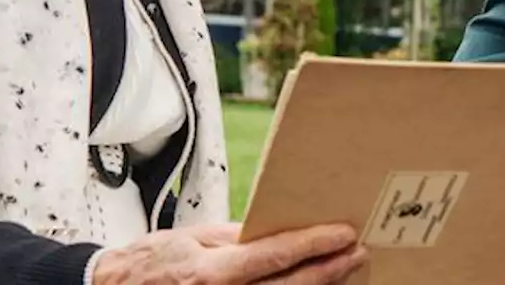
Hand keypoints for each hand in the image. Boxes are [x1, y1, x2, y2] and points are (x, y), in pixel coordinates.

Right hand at [92, 221, 367, 284]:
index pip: (274, 255)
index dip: (313, 244)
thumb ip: (232, 238)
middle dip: (328, 270)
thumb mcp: (190, 237)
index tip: (342, 233)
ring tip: (343, 272)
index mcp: (212, 271)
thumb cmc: (148, 264)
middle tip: (356, 252)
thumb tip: (270, 232)